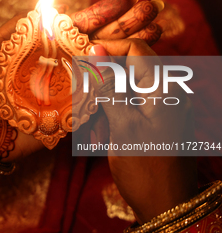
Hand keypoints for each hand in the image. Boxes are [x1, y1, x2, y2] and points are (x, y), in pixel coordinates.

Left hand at [0, 0, 164, 162]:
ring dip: (129, 53)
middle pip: (97, 45)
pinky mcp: (68, 117)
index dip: (103, 15)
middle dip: (125, 27)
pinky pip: (96, 103)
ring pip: (102, 71)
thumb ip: (17, 28)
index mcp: (43, 52)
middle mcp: (59, 70)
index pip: (78, 29)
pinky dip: (118, 89)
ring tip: (155, 33)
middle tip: (152, 11)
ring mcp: (67, 93)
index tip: (128, 1)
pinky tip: (140, 73)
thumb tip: (52, 9)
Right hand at [90, 40, 197, 222]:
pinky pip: (135, 99)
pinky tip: (103, 119)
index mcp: (165, 88)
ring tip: (90, 106)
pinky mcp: (159, 116)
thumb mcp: (122, 124)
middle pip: (134, 64)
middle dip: (106, 71)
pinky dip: (116, 104)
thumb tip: (96, 51)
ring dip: (108, 90)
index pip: (136, 48)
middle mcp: (170, 90)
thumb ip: (110, 85)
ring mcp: (166, 104)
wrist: (167, 205)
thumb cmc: (144, 168)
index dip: (108, 47)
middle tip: (82, 84)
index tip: (83, 56)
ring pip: (131, 83)